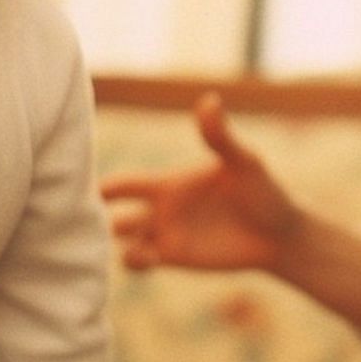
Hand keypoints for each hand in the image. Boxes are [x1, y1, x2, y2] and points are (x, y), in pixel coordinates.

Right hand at [101, 93, 300, 272]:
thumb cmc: (266, 192)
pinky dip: (132, 261)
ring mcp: (167, 235)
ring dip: (109, 243)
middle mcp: (162, 209)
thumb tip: (209, 100)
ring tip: (124, 239)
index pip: (123, 184)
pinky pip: (139, 261)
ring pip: (121, 239)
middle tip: (83, 222)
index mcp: (170, 183)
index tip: (77, 187)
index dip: (100, 185)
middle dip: (94, 217)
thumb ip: (220, 136)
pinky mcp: (176, 259)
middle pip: (110, 213)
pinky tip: (147, 257)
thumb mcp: (243, 162)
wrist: (282, 236)